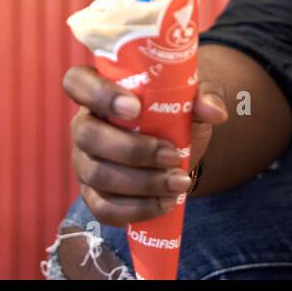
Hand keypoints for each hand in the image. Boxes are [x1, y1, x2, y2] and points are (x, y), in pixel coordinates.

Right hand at [62, 65, 228, 225]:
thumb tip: (214, 111)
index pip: (77, 81)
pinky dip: (137, 209)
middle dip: (132, 150)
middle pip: (87, 135)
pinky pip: (103, 208)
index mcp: (100, 90)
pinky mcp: (92, 194)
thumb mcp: (192, 97)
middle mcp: (84, 124)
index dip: (100, 94)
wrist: (178, 144)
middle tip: (172, 155)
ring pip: (97, 175)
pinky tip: (165, 203)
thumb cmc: (175, 111)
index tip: (135, 107)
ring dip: (142, 183)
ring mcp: (84, 161)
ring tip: (179, 182)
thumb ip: (203, 96)